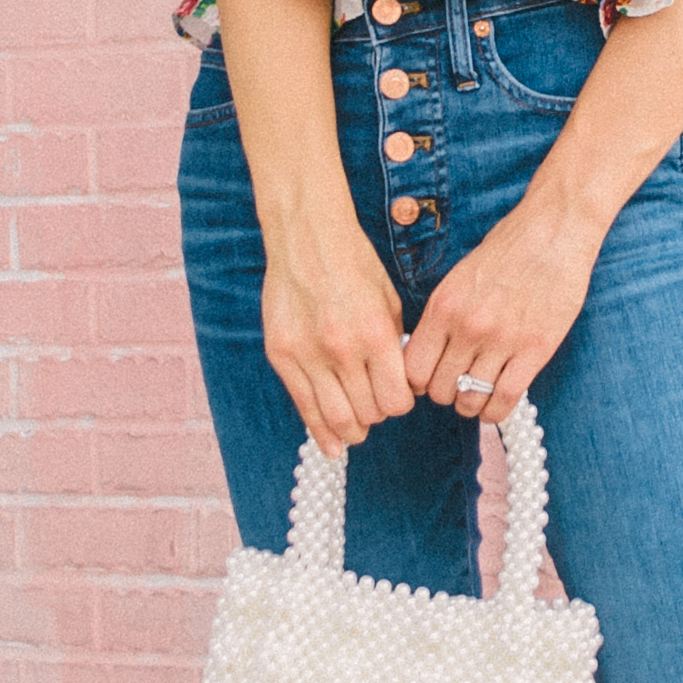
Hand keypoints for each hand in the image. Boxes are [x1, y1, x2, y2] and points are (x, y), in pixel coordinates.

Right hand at [261, 202, 415, 452]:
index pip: (396, 400)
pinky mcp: (281, 355)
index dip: (401, 404)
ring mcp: (308, 354)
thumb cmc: (354, 265)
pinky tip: (330, 444)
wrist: (308, 238)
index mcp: (375, 335)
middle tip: (375, 407)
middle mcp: (342, 349)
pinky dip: (320, 431)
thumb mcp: (389, 302)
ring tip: (356, 427)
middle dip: (377, 416)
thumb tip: (398, 386)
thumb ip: (393, 347)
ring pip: (336, 418)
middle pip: (368, 413)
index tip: (397, 396)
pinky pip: (303, 407)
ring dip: (351, 429)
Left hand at [404, 189, 606, 420]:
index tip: (429, 380)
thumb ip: (441, 317)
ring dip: (470, 404)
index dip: (418, 382)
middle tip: (457, 386)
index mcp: (443, 307)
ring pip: (470, 399)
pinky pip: (505, 399)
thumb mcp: (458, 278)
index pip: (412, 369)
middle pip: (439, 389)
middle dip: (445, 393)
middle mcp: (467, 327)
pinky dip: (496, 411)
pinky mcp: (535, 350)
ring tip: (477, 396)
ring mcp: (502, 340)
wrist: (553, 232)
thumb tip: (426, 354)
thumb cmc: (507, 251)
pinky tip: (495, 405)